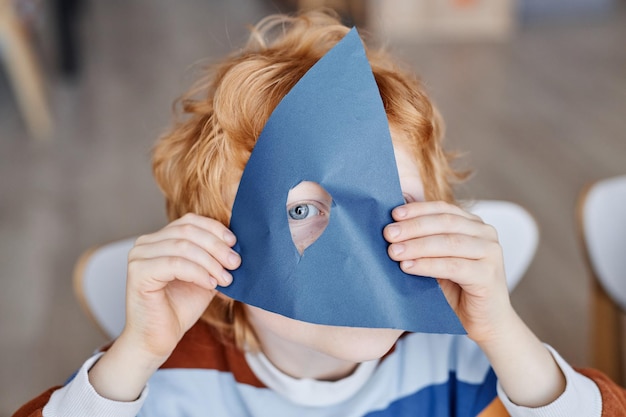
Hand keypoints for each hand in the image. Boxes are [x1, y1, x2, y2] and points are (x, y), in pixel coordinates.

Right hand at [88, 213, 240, 401]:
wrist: (158, 340)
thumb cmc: (179, 308)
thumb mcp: (204, 276)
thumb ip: (214, 258)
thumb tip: (236, 244)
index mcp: (159, 239)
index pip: (190, 221)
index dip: (215, 229)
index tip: (235, 244)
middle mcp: (145, 243)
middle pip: (188, 231)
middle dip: (217, 247)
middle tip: (235, 263)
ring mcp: (139, 257)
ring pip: (184, 247)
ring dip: (211, 262)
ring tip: (226, 278)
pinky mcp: (138, 273)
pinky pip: (175, 264)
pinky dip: (198, 273)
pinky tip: (211, 285)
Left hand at [383, 201, 512, 343]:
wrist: (485, 322)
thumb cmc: (457, 290)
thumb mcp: (437, 260)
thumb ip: (424, 242)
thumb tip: (393, 225)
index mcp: (473, 224)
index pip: (443, 209)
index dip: (417, 210)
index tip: (393, 214)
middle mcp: (486, 234)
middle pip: (445, 222)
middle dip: (413, 227)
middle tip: (388, 234)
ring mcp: (490, 253)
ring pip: (448, 243)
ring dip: (417, 246)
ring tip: (393, 252)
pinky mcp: (488, 275)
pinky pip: (453, 266)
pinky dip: (428, 265)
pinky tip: (408, 267)